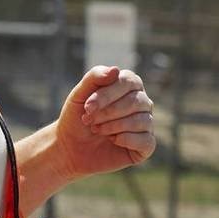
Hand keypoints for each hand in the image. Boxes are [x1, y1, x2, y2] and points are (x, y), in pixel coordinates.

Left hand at [56, 65, 154, 179]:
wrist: (72, 148)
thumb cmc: (77, 117)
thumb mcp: (79, 95)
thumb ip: (95, 77)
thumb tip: (116, 70)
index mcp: (129, 84)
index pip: (128, 82)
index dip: (107, 95)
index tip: (87, 107)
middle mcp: (142, 101)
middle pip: (135, 102)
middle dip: (108, 113)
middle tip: (89, 121)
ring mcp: (146, 123)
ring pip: (141, 121)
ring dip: (113, 127)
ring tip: (97, 130)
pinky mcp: (146, 144)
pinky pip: (146, 140)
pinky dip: (125, 140)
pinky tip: (112, 140)